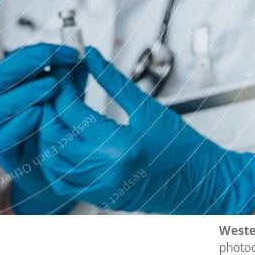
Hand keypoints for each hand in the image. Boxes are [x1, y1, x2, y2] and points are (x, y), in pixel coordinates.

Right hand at [0, 43, 86, 213]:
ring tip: (52, 86)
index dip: (40, 52)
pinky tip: (38, 114)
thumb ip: (73, 79)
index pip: (15, 60)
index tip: (70, 53)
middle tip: (56, 62)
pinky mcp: (9, 156)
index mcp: (17, 88)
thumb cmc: (61, 135)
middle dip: (27, 64)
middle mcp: (6, 106)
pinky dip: (19, 125)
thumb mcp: (71, 101)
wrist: (59, 179)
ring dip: (26, 92)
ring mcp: (5, 131)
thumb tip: (85, 53)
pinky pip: (4, 139)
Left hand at [38, 47, 254, 213]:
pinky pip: (62, 182)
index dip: (63, 89)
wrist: (205, 185)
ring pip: (53, 160)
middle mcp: (105, 172)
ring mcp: (100, 189)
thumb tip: (89, 56)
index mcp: (119, 147)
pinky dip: (54, 161)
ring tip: (57, 112)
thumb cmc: (184, 147)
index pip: (71, 113)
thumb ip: (112, 80)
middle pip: (55, 135)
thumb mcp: (147, 107)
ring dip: (48, 134)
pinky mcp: (100, 198)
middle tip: (57, 90)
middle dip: (50, 108)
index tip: (64, 74)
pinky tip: (61, 141)